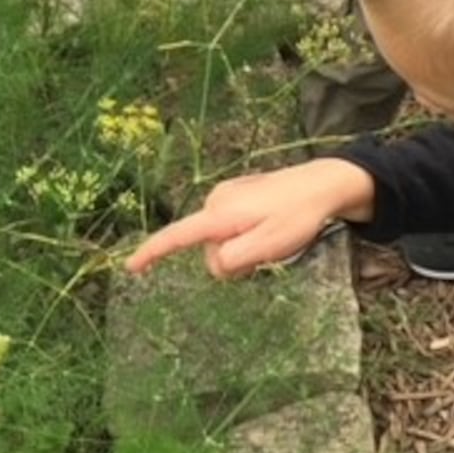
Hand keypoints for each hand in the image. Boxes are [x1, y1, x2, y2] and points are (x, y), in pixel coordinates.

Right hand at [126, 158, 374, 278]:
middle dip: (231, 260)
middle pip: (208, 249)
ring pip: (221, 241)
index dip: (152, 253)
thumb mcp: (266, 246)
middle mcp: (217, 201)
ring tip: (273, 236)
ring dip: (241, 248)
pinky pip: (230, 228)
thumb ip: (233, 260)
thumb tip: (212, 264)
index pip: (177, 236)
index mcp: (220, 214)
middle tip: (266, 252)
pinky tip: (270, 227)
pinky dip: (244, 236)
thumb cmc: (297, 216)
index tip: (131, 267)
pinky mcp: (238, 195)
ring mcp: (227, 195)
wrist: (323, 184)